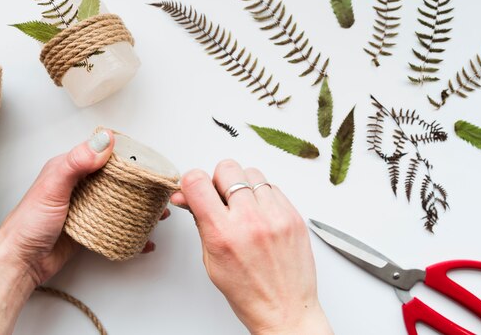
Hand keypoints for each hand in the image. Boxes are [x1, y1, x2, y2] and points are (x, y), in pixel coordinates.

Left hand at [0, 130, 169, 334]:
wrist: (20, 262)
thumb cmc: (29, 223)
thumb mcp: (53, 186)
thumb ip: (77, 162)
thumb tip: (104, 140)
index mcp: (70, 167)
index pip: (104, 154)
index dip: (128, 157)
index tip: (149, 163)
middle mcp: (79, 184)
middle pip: (116, 179)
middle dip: (140, 184)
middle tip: (159, 190)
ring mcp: (85, 206)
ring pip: (118, 201)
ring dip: (139, 206)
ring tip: (158, 213)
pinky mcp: (89, 227)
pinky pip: (115, 223)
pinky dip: (131, 228)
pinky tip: (143, 236)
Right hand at [170, 160, 331, 334]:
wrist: (285, 311)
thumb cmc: (247, 292)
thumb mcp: (211, 260)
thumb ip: (200, 221)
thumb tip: (187, 196)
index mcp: (223, 234)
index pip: (197, 182)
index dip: (191, 181)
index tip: (194, 188)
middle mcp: (250, 221)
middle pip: (227, 168)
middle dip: (218, 180)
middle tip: (220, 198)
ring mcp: (276, 216)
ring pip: (252, 172)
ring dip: (243, 185)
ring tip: (243, 207)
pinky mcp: (294, 216)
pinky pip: (273, 187)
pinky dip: (263, 196)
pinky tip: (261, 214)